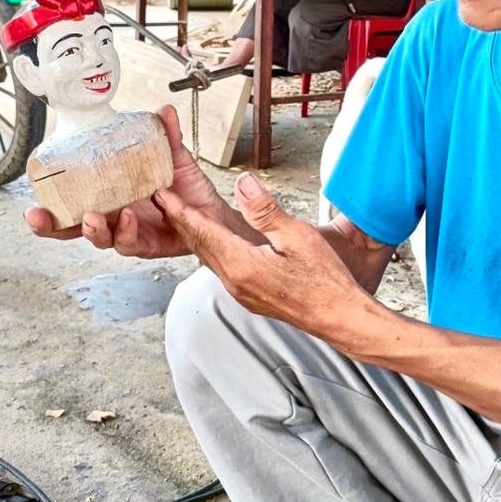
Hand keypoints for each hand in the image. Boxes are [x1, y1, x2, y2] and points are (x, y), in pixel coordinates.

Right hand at [23, 105, 235, 258]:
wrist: (214, 212)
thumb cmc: (187, 189)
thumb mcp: (174, 158)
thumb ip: (166, 137)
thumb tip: (163, 111)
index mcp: (112, 197)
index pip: (73, 206)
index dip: (50, 211)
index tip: (32, 206)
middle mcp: (116, 218)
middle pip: (75, 229)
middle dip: (53, 228)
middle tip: (42, 217)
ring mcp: (131, 233)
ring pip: (102, 239)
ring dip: (95, 230)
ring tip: (96, 216)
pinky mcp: (149, 245)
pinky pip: (133, 243)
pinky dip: (129, 231)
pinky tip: (131, 217)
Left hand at [156, 173, 368, 338]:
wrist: (338, 316)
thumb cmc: (324, 280)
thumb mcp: (296, 236)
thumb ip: (265, 211)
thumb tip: (243, 185)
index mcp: (242, 265)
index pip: (203, 232)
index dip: (181, 210)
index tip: (162, 194)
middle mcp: (234, 282)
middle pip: (199, 245)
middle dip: (179, 221)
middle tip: (162, 199)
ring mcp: (241, 291)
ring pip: (209, 257)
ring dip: (194, 235)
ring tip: (181, 215)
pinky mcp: (249, 295)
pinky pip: (222, 266)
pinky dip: (211, 248)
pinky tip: (214, 239)